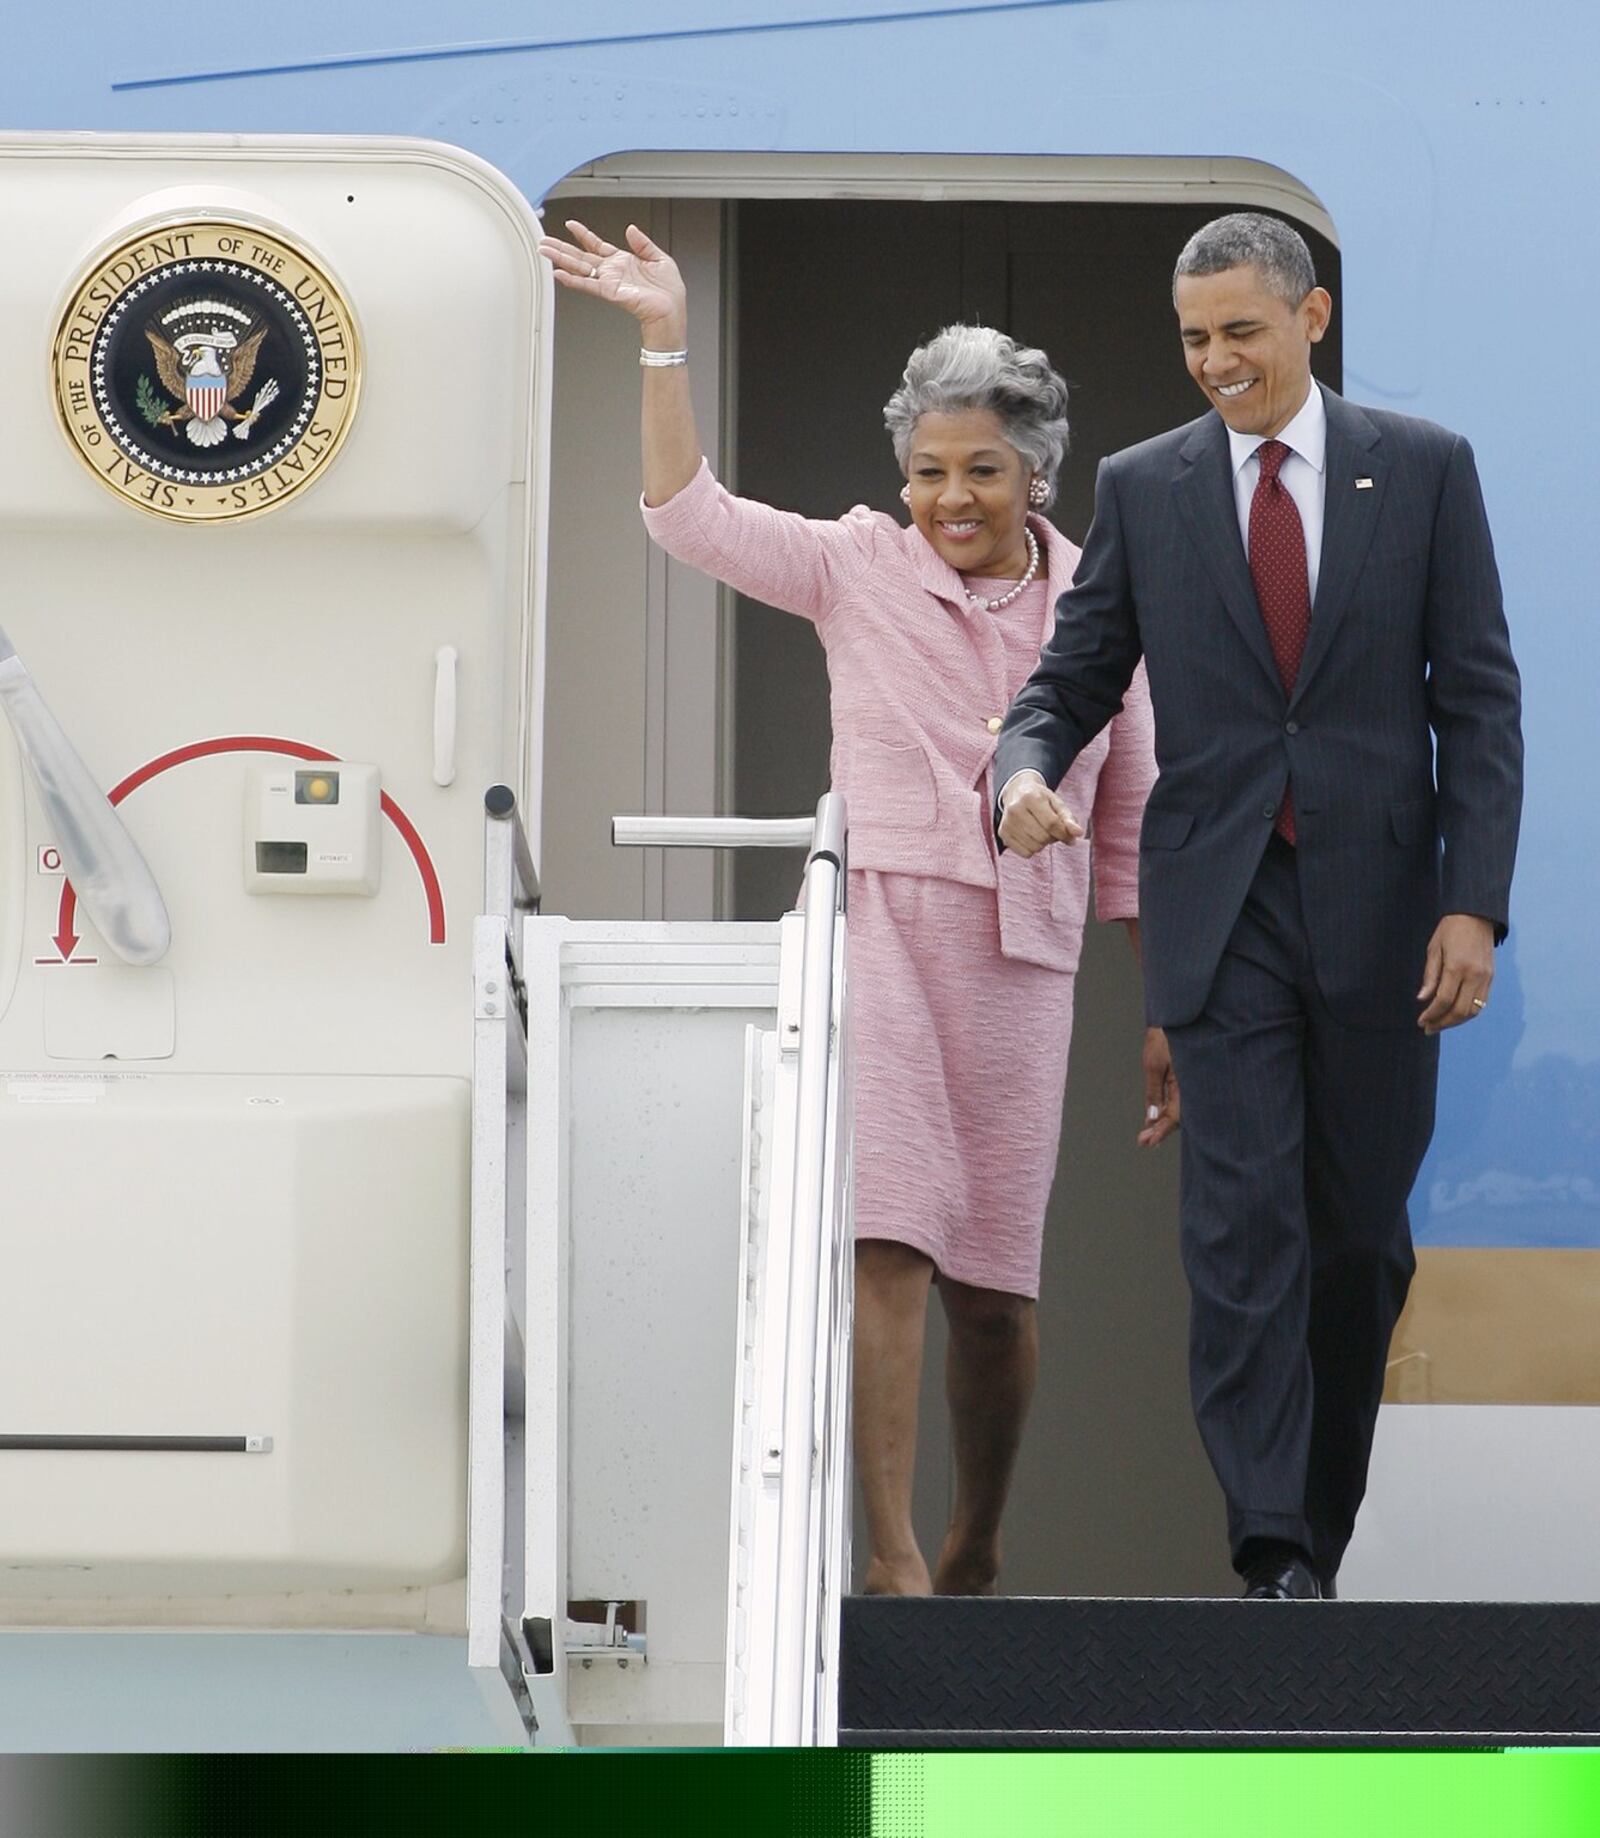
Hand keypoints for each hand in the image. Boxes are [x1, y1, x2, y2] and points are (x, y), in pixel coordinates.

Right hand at [539, 219, 686, 338]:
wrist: (671, 311)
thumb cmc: (668, 292)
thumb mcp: (659, 258)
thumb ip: (643, 243)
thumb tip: (631, 228)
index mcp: (623, 262)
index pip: (597, 245)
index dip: (583, 234)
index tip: (570, 224)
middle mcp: (612, 272)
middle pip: (581, 257)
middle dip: (562, 248)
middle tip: (545, 241)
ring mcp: (609, 282)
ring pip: (579, 268)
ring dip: (560, 260)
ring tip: (544, 252)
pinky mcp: (610, 293)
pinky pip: (587, 284)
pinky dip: (572, 280)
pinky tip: (559, 274)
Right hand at [998, 771, 1083, 855]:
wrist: (1017, 793)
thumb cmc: (1041, 799)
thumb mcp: (1057, 803)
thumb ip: (1068, 818)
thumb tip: (1078, 833)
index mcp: (1030, 797)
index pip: (1051, 823)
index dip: (1063, 833)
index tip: (1068, 834)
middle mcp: (1015, 809)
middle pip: (1043, 837)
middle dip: (1053, 837)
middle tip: (1052, 829)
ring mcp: (1006, 823)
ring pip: (1034, 847)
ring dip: (1043, 843)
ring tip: (1041, 831)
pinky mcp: (1002, 834)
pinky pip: (1025, 853)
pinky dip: (1032, 849)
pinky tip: (1031, 837)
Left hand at [1138, 1027, 1179, 1145]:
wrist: (1175, 1020)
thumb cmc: (1165, 1039)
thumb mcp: (1154, 1065)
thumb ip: (1154, 1092)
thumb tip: (1151, 1117)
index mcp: (1186, 1085)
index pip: (1174, 1116)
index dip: (1161, 1131)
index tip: (1148, 1142)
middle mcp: (1190, 1088)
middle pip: (1177, 1117)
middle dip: (1160, 1130)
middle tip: (1143, 1142)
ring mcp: (1188, 1085)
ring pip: (1177, 1111)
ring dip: (1162, 1123)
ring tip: (1146, 1136)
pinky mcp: (1184, 1081)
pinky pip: (1177, 1101)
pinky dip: (1166, 1110)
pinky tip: (1155, 1118)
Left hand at [1416, 913, 1495, 1032]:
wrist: (1476, 915)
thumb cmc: (1450, 929)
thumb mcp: (1434, 949)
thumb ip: (1430, 976)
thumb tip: (1423, 999)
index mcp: (1457, 967)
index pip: (1444, 1000)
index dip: (1432, 1014)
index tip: (1421, 1021)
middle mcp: (1475, 975)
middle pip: (1460, 1011)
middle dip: (1443, 1023)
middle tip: (1428, 1028)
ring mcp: (1486, 977)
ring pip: (1473, 1010)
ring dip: (1456, 1021)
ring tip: (1440, 1024)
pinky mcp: (1492, 977)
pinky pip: (1481, 1002)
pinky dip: (1468, 1012)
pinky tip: (1454, 1014)